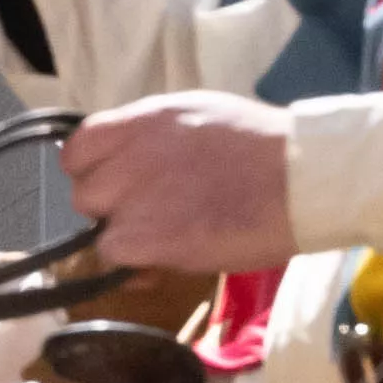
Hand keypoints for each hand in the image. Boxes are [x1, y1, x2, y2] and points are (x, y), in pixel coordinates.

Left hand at [61, 94, 299, 275]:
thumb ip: (158, 137)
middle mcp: (130, 154)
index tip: (117, 183)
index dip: (92, 171)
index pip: (80, 146)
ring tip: (160, 240)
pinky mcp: (145, 237)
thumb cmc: (266, 148)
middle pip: (83, 191)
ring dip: (122, 238)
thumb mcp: (202, 116)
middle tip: (147, 216)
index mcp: (145, 119)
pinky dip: (133, 266)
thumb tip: (137, 158)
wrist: (301, 178)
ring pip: (95, 228)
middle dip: (109, 209)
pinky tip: (162, 264)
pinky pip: (113, 258)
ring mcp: (134, 196)